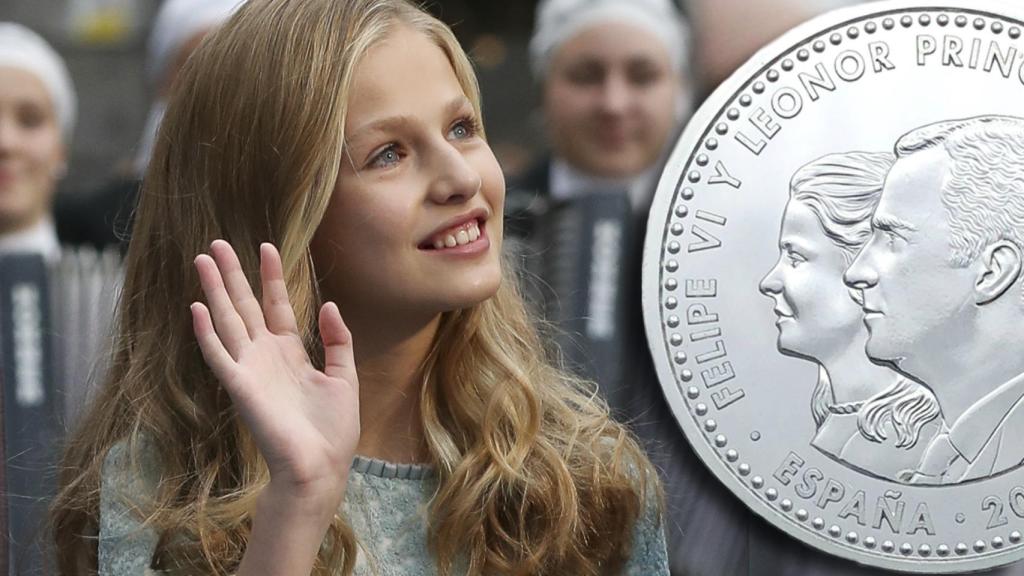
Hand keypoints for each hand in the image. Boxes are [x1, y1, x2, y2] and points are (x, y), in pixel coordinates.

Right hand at [191, 240, 359, 502]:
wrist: (320, 466)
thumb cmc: (333, 430)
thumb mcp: (343, 376)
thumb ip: (337, 340)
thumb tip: (329, 304)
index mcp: (290, 353)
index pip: (277, 305)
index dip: (271, 276)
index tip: (266, 246)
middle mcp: (266, 356)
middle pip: (244, 306)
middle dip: (232, 274)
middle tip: (217, 242)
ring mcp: (250, 369)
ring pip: (227, 321)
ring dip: (213, 290)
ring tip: (202, 259)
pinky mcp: (240, 387)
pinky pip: (218, 355)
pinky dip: (205, 332)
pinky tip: (195, 307)